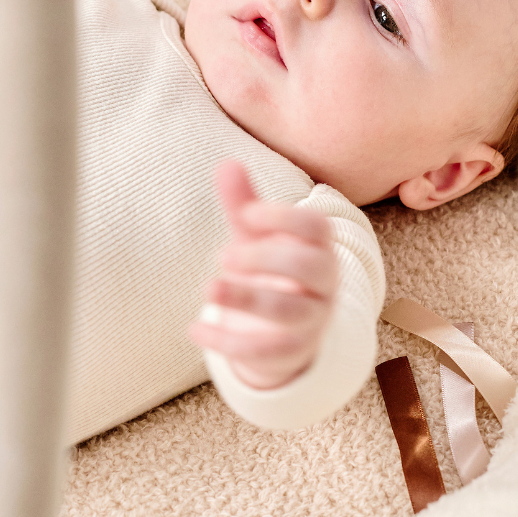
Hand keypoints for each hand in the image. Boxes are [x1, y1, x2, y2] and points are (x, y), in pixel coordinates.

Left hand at [189, 160, 337, 389]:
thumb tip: (227, 163)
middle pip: (309, 266)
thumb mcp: (255, 238)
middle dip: (265, 258)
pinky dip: (228, 341)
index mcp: (318, 247)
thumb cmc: (269, 272)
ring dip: (245, 297)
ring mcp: (312, 320)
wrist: (284, 333)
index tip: (245, 215)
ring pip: (289, 310)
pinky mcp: (292, 353)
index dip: (282, 217)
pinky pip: (266, 351)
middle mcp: (323, 283)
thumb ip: (244, 205)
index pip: (316, 227)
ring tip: (207, 287)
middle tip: (223, 255)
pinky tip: (194, 330)